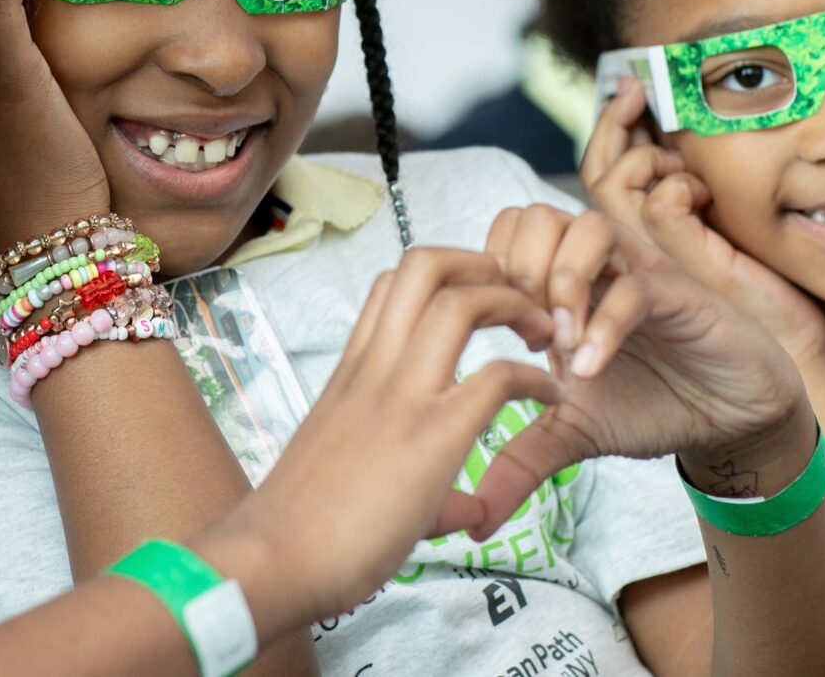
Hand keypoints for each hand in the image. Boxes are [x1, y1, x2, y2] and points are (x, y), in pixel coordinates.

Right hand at [203, 248, 560, 627]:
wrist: (272, 560)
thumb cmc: (302, 528)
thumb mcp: (354, 478)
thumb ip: (422, 483)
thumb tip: (471, 510)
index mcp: (352, 370)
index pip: (393, 284)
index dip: (445, 276)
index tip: (480, 302)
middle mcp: (374, 368)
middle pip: (426, 264)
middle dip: (484, 264)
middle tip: (518, 297)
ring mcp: (401, 398)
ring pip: (461, 301)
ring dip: (516, 304)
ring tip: (541, 332)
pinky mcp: (431, 439)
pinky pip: (498, 378)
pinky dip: (535, 379)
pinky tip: (553, 399)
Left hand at [478, 207, 811, 530]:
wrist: (731, 419)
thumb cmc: (651, 405)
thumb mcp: (573, 434)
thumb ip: (521, 460)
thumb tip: (473, 521)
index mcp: (559, 284)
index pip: (504, 233)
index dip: (486, 271)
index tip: (490, 333)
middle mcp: (596, 266)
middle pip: (535, 216)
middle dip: (517, 270)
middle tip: (521, 333)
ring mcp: (638, 273)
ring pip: (586, 228)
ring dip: (560, 283)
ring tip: (556, 345)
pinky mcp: (680, 293)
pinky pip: (635, 286)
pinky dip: (605, 324)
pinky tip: (590, 368)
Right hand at [579, 81, 824, 361]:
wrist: (782, 354)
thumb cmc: (753, 298)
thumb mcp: (710, 231)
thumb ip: (686, 195)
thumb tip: (681, 140)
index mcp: (628, 241)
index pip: (598, 173)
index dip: (608, 129)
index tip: (630, 92)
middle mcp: (625, 250)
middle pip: (595, 171)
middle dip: (611, 120)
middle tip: (634, 87)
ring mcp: (643, 260)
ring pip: (612, 182)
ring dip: (646, 153)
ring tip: (684, 160)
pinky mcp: (674, 268)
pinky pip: (660, 202)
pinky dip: (681, 183)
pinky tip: (705, 193)